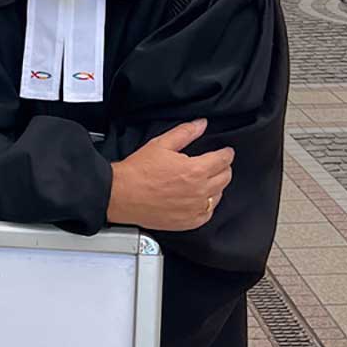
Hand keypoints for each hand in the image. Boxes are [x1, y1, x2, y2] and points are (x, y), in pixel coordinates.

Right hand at [107, 119, 234, 231]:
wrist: (121, 195)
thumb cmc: (138, 171)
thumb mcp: (160, 144)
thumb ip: (185, 133)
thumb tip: (201, 124)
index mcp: (195, 170)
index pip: (223, 160)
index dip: (226, 153)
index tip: (225, 152)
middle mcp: (199, 191)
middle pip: (225, 178)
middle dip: (223, 168)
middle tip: (215, 164)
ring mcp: (194, 209)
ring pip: (218, 196)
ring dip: (215, 186)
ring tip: (204, 181)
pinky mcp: (187, 222)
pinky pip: (208, 214)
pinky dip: (207, 205)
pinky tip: (197, 199)